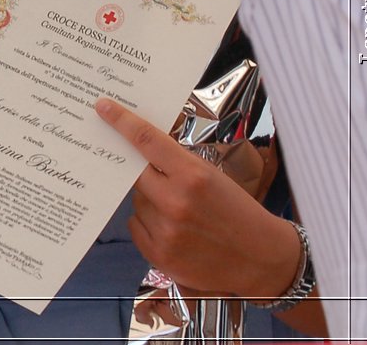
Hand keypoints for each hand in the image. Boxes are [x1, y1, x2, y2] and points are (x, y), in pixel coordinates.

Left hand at [96, 98, 300, 298]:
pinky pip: (136, 226)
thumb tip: (141, 146)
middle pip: (135, 173)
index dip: (122, 121)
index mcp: (192, 176)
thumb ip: (177, 162)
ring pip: (136, 202)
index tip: (103, 107)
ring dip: (149, 202)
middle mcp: (175, 202)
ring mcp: (165, 231)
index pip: (147, 140)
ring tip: (180, 213)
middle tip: (154, 175)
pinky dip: (148, 224)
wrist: (263, 259)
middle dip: (140, 171)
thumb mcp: (213, 176)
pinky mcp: (159, 255)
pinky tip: (173, 229)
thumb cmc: (239, 212)